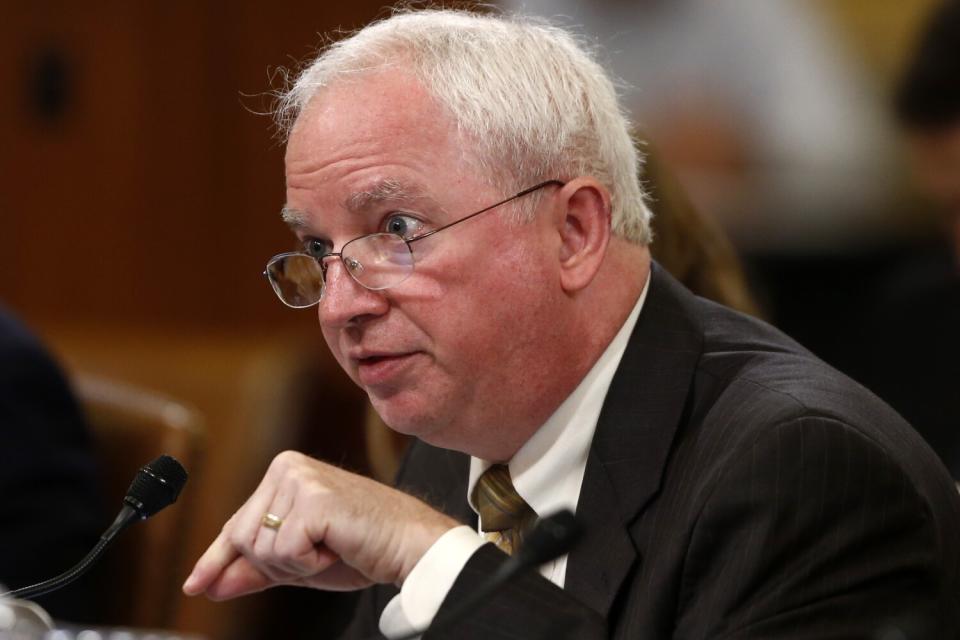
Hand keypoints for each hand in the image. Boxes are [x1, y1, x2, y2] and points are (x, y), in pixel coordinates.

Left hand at [182, 450, 458, 599]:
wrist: (409, 545)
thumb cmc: (362, 547)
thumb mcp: (299, 561)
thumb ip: (256, 569)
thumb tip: (211, 585)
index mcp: (284, 473)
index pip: (237, 524)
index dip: (216, 560)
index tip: (195, 584)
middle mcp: (287, 467)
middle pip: (242, 538)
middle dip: (276, 565)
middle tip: (320, 554)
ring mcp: (300, 479)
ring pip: (261, 547)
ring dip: (295, 564)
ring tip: (332, 546)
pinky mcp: (313, 499)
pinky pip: (284, 550)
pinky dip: (309, 563)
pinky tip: (336, 546)